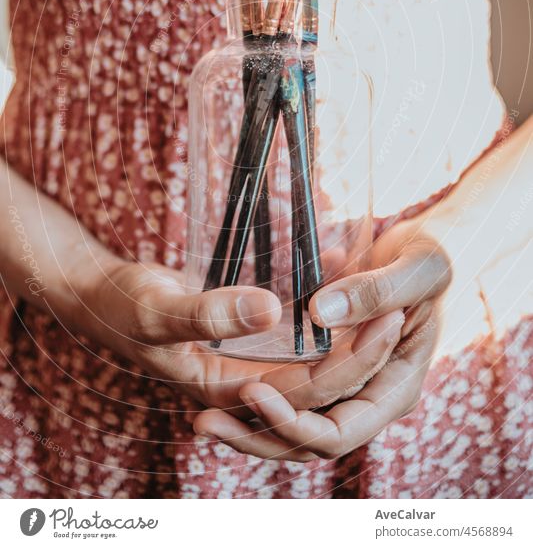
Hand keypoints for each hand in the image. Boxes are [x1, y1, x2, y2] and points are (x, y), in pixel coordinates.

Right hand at [81, 258, 405, 460]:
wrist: (102, 299)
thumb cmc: (121, 305)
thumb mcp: (159, 306)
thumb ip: (210, 313)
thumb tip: (273, 311)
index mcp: (224, 392)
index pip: (308, 390)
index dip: (353, 358)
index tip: (390, 315)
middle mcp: (241, 390)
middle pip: (321, 388)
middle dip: (365, 354)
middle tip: (403, 311)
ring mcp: (244, 369)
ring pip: (314, 371)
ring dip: (351, 345)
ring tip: (388, 308)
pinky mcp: (245, 348)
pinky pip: (297, 349)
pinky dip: (326, 331)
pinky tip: (345, 300)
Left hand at [193, 220, 450, 459]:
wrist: (424, 248)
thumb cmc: (431, 256)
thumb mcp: (419, 266)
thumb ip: (375, 290)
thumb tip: (321, 313)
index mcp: (397, 389)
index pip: (339, 432)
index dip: (293, 421)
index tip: (250, 390)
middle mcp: (369, 399)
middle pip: (307, 442)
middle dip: (257, 436)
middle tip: (204, 422)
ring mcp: (346, 387)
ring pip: (293, 425)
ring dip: (249, 426)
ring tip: (199, 422)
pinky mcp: (326, 367)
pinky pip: (289, 395)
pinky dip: (257, 399)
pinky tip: (214, 396)